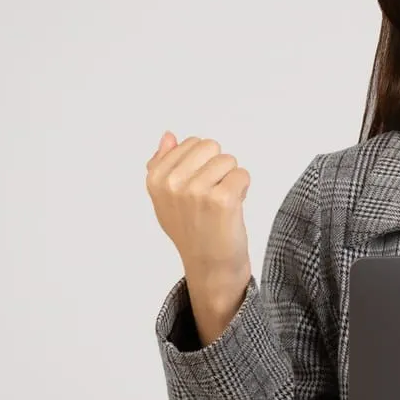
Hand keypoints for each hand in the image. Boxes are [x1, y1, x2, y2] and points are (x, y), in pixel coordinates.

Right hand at [146, 132, 252, 322]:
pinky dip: (243, 190)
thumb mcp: (166, 198)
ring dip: (230, 179)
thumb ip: (163, 164)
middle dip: (217, 167)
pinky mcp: (221, 199)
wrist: (209, 265)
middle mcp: (172, 183)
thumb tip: (169, 135)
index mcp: (156, 178)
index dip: (201, 164)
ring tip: (221, 203)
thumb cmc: (191, 229)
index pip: (191, 142)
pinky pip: (242, 174)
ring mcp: (196, 190)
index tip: (196, 189)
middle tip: (212, 195)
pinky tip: (232, 209)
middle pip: (210, 146)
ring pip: (228, 160)